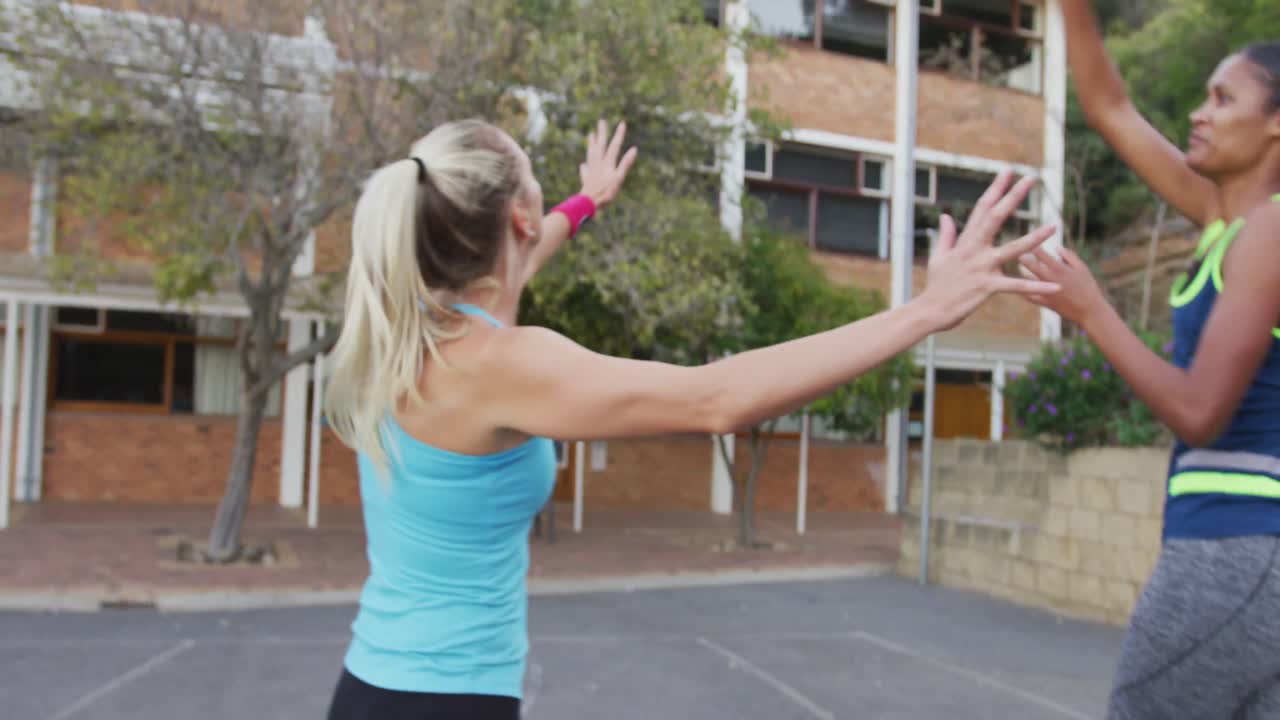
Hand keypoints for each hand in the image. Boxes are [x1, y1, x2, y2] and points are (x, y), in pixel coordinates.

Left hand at [579, 119, 637, 208]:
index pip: (615, 146)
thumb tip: (634, 149)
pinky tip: (583, 164)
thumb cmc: (606, 192)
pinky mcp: (586, 178)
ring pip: (591, 153)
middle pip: (600, 145)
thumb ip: (626, 163)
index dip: (619, 135)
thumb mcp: (619, 178)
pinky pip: (585, 168)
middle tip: (601, 121)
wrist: (589, 202)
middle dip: (602, 133)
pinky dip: (585, 164)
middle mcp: (598, 164)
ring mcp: (591, 170)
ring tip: (590, 135)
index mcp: (607, 163)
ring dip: (592, 143)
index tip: (622, 123)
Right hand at [920, 170, 1060, 330]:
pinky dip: (1037, 287)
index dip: (996, 188)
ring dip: (1035, 238)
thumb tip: (946, 216)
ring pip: (1012, 249)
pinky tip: (1056, 286)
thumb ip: (946, 235)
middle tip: (1030, 179)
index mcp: (966, 241)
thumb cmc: (937, 285)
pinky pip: (1016, 286)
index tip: (1008, 171)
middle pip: (996, 218)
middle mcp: (974, 250)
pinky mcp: (987, 287)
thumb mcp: (939, 256)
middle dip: (1013, 197)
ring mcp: (981, 268)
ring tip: (1054, 226)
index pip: (982, 208)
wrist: (929, 311)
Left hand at [1018, 245, 1107, 325]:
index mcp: (1059, 269)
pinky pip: (1028, 296)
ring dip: (1023, 272)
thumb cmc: (1088, 286)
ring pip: (1026, 280)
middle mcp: (1050, 279)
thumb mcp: (1082, 268)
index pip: (1041, 254)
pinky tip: (1021, 285)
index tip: (1028, 241)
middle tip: (1017, 252)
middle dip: (1022, 257)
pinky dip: (1023, 290)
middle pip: (1029, 265)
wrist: (1090, 311)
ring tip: (1022, 267)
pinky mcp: (1044, 303)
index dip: (1032, 246)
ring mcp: (1045, 292)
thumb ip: (1069, 256)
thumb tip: (1056, 247)